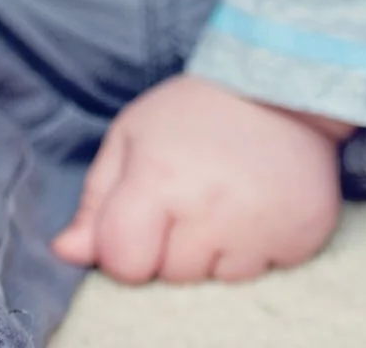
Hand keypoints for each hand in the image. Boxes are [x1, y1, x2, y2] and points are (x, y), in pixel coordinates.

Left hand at [52, 73, 345, 283]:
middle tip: (190, 196)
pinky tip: (255, 207)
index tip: (141, 218)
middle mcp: (208, 206)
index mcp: (158, 177)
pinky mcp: (298, 238)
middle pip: (168, 274)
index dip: (125, 246)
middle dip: (171, 246)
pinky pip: (260, 274)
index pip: (122, 260)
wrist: (282, 86)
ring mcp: (257, 226)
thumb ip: (95, 199)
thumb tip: (66, 252)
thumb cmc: (195, 111)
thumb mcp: (132, 136)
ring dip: (213, 251)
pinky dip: (253, 249)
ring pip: (214, 280)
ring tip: (224, 199)